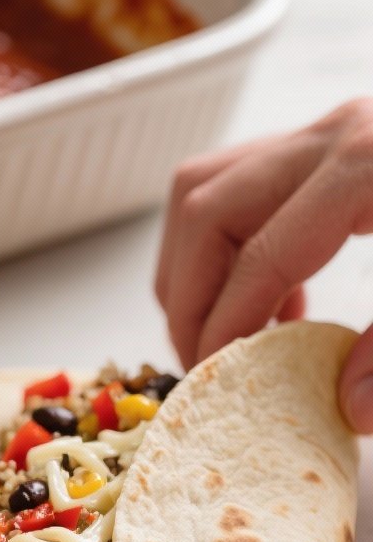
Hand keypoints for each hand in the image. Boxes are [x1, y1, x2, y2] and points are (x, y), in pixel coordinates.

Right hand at [155, 97, 372, 432]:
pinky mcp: (329, 146)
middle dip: (186, 299)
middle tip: (200, 365)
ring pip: (205, 189)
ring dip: (192, 268)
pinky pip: (239, 189)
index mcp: (365, 164)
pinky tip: (268, 305)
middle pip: (204, 207)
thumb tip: (346, 406)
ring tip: (219, 335)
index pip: (259, 254)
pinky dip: (228, 249)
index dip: (226, 328)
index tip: (214, 385)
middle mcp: (333, 136)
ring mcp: (326, 134)